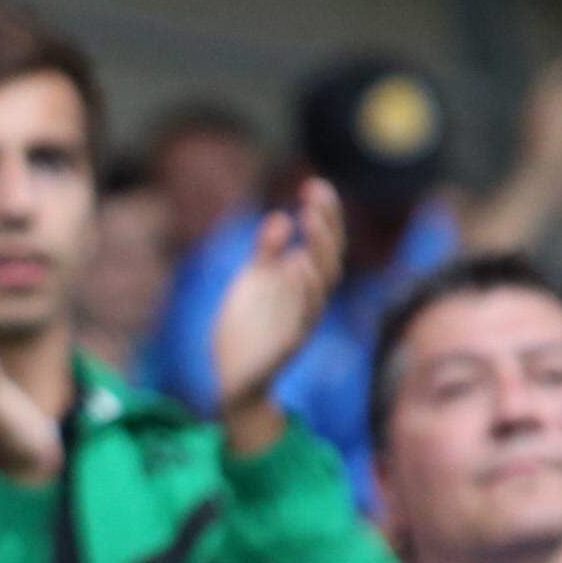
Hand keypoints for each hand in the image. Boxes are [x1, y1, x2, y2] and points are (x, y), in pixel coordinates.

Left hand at [208, 182, 351, 435]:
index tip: (314, 184)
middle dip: (324, 228)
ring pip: (320, 289)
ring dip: (318, 255)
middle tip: (314, 198)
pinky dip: (304, 297)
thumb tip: (281, 217)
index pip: (322, 244)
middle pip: (328, 260)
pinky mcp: (286, 348)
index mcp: (301, 283)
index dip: (324, 215)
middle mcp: (308, 301)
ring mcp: (300, 324)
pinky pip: (302, 322)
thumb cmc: (248, 328)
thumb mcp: (254, 281)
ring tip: (310, 224)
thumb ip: (267, 251)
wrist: (233, 377)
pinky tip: (299, 269)